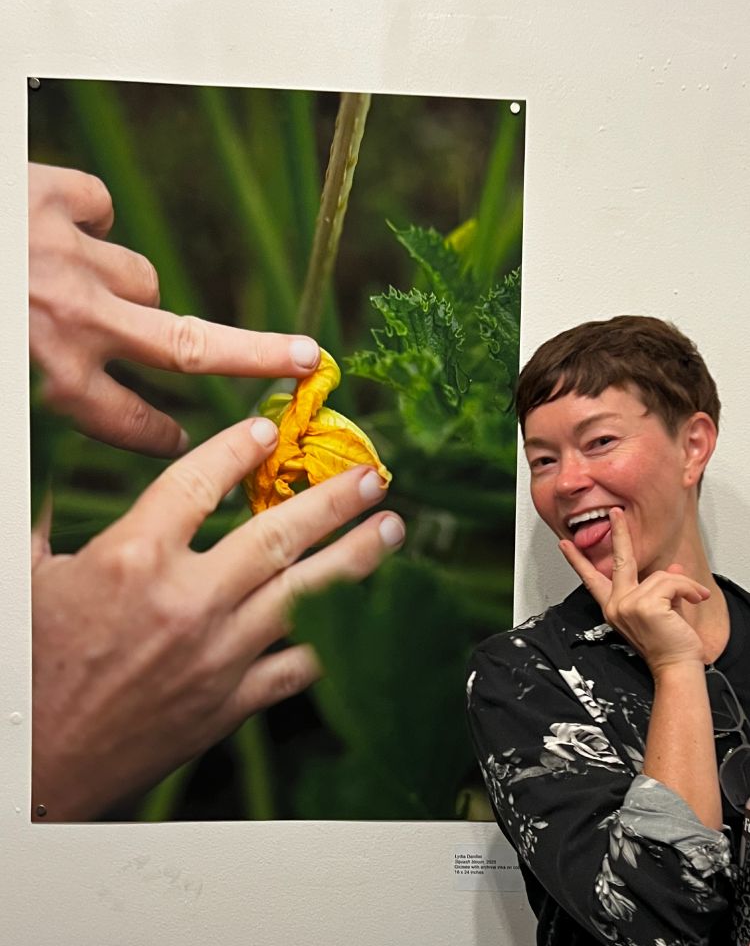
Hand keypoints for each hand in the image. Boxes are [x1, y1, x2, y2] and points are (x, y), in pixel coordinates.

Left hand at [28, 163, 320, 455]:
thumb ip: (41, 411)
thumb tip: (62, 454)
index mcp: (54, 379)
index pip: (130, 423)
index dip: (158, 437)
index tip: (177, 441)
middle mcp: (76, 320)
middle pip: (194, 347)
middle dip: (260, 356)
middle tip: (307, 359)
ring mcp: (68, 256)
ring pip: (141, 277)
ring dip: (125, 290)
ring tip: (79, 288)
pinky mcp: (47, 198)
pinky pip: (98, 205)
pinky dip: (88, 219)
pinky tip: (61, 227)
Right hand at [31, 417, 404, 820]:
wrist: (36, 766)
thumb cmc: (29, 666)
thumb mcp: (25, 573)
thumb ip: (41, 511)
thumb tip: (45, 462)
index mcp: (132, 558)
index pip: (201, 481)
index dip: (240, 448)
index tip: (270, 432)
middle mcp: (186, 601)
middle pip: (277, 532)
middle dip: (333, 498)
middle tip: (371, 474)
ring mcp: (216, 655)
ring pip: (304, 593)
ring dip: (355, 556)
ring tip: (391, 527)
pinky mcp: (230, 702)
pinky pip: (297, 665)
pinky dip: (332, 636)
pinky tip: (362, 613)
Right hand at [559, 508, 709, 674]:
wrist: (676, 668)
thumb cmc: (669, 646)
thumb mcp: (663, 611)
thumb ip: (663, 590)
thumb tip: (672, 570)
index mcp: (615, 607)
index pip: (592, 579)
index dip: (578, 560)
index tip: (565, 545)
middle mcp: (616, 605)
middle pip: (620, 560)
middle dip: (619, 532)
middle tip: (616, 512)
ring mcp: (627, 604)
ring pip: (660, 576)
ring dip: (682, 586)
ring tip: (692, 599)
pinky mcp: (643, 605)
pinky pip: (672, 581)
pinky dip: (689, 589)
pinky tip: (693, 599)